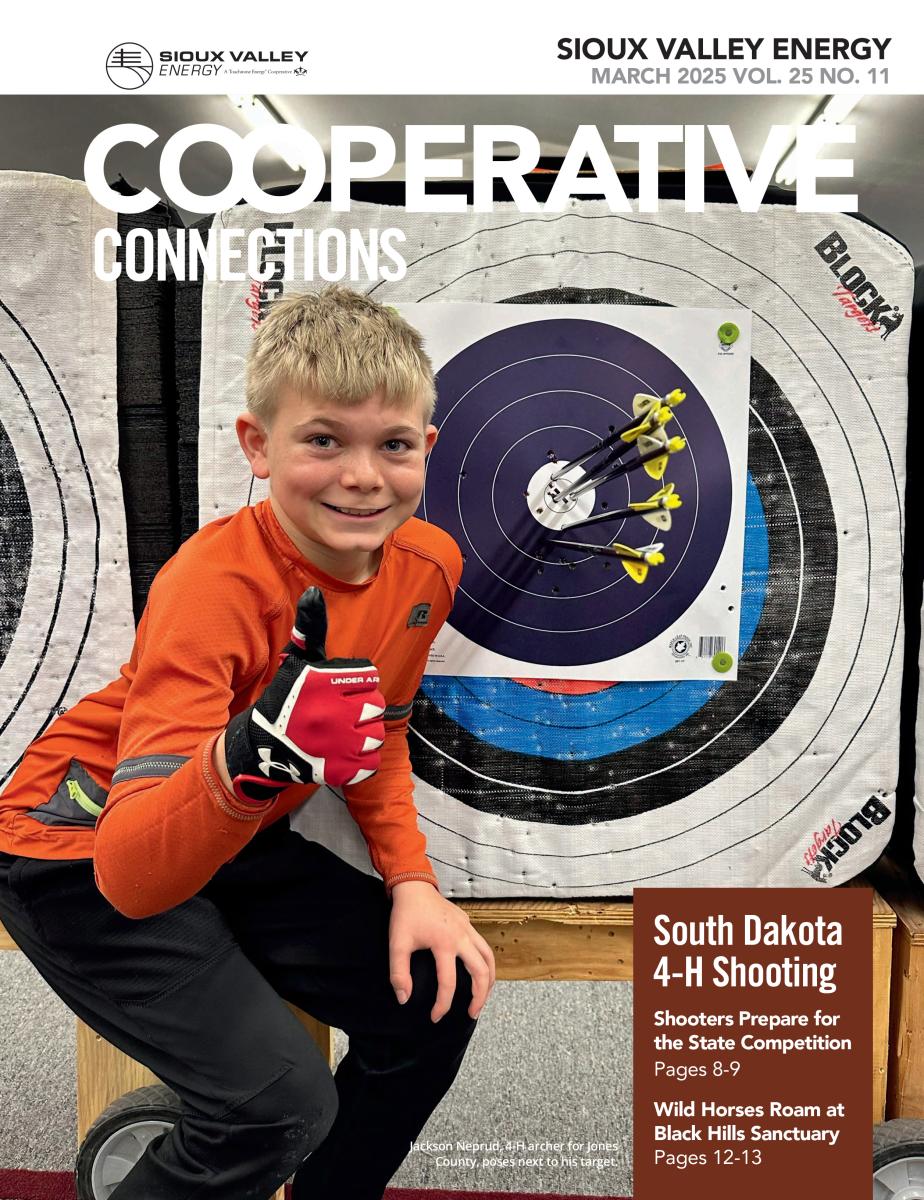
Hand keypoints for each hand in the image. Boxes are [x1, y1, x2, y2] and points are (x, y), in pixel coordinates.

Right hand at [223, 587, 385, 803]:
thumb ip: (311, 630)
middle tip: (343, 713)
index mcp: (324, 682)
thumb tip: (314, 593)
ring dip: (365, 734)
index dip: (358, 682)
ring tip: (344, 733)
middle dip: (363, 708)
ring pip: (376, 735)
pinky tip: (345, 751)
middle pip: (376, 705)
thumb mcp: (297, 663)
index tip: (342, 690)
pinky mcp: (339, 770)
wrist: (260, 749)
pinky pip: (371, 762)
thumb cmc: (284, 701)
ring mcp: (337, 744)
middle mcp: (333, 712)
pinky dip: (363, 759)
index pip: (369, 676)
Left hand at [389, 881, 495, 1021]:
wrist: (414, 886)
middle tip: (472, 1014)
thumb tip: (404, 999)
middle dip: (479, 997)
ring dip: (489, 981)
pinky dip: (486, 964)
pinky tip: (480, 973)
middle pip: (481, 972)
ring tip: (483, 998)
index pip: (449, 982)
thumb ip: (399, 973)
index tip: (436, 1017)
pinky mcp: (468, 924)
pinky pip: (484, 947)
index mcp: (444, 943)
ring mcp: (468, 928)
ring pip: (489, 958)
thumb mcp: (397, 944)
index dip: (443, 1004)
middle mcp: (461, 936)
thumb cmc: (405, 915)